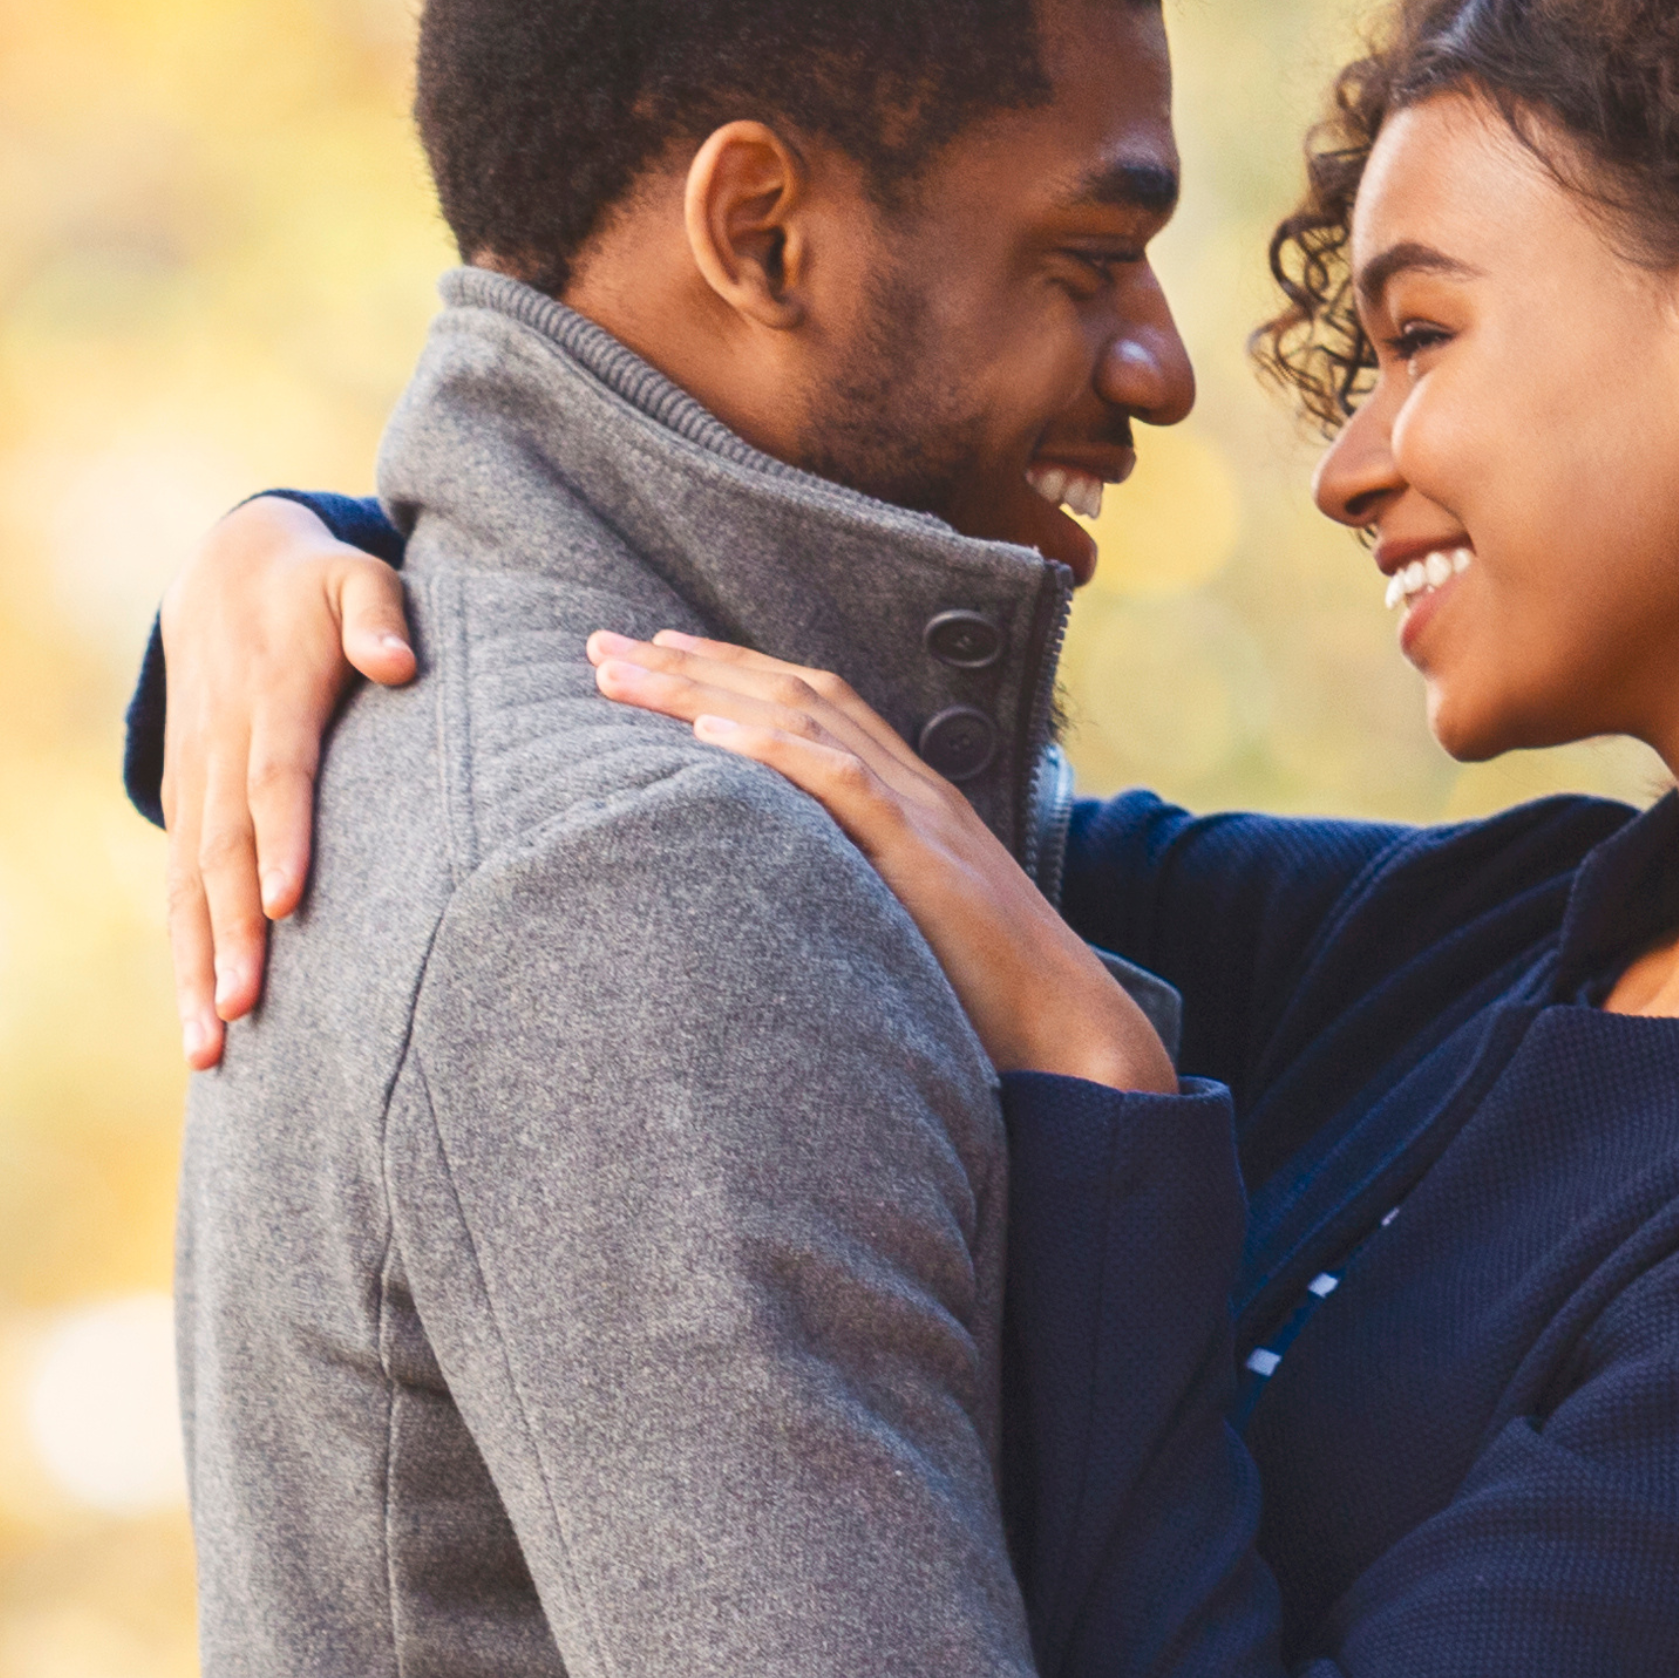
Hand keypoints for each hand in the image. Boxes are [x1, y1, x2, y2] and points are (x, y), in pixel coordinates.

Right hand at [164, 500, 413, 1068]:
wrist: (221, 574)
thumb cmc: (315, 588)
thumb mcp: (354, 578)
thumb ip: (379, 615)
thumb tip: (395, 665)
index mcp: (267, 699)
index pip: (273, 776)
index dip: (278, 838)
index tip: (284, 905)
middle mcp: (219, 752)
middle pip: (222, 853)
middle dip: (227, 936)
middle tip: (239, 1011)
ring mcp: (194, 785)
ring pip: (189, 887)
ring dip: (193, 970)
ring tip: (206, 1050)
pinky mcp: (186, 808)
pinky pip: (178, 892)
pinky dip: (183, 957)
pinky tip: (196, 1026)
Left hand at [586, 632, 1172, 1092]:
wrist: (1077, 1034)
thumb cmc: (990, 999)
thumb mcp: (905, 926)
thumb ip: (850, 894)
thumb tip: (776, 900)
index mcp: (910, 798)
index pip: (809, 705)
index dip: (729, 671)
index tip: (654, 654)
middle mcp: (915, 789)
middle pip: (790, 692)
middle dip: (691, 662)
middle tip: (601, 643)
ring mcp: (922, 817)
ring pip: (801, 721)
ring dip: (704, 690)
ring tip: (622, 674)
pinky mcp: (925, 860)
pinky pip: (841, 786)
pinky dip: (772, 750)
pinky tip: (705, 733)